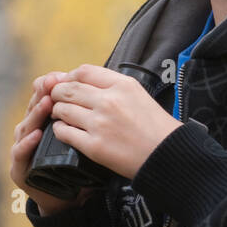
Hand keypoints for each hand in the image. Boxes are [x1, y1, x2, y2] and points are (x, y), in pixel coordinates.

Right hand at [11, 70, 97, 215]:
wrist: (68, 201)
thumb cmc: (80, 169)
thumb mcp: (90, 141)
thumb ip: (92, 122)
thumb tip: (106, 95)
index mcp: (46, 123)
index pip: (46, 99)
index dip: (51, 86)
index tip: (61, 76)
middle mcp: (32, 133)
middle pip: (33, 108)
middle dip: (42, 95)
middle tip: (52, 84)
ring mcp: (22, 150)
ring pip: (25, 127)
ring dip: (36, 114)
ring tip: (47, 104)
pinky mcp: (19, 169)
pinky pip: (19, 153)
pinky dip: (27, 143)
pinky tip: (36, 135)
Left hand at [48, 64, 181, 181]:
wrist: (168, 155)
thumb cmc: (156, 127)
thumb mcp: (139, 95)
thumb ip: (114, 86)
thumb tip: (84, 82)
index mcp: (122, 86)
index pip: (84, 71)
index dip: (70, 76)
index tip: (67, 83)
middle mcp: (109, 101)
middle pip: (68, 89)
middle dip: (58, 93)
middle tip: (58, 99)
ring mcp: (100, 124)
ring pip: (62, 109)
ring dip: (57, 112)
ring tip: (62, 115)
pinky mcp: (94, 146)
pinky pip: (64, 132)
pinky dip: (60, 130)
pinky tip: (65, 130)